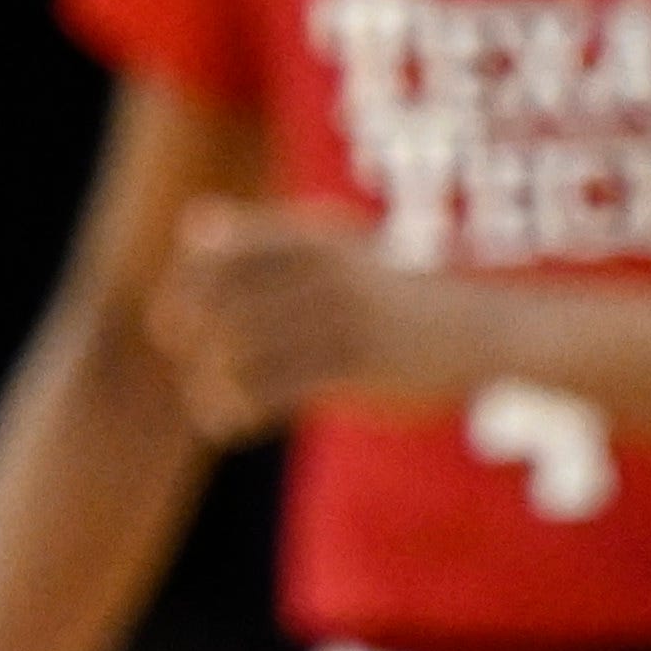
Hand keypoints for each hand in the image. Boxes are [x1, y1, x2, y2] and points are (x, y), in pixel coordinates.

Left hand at [145, 199, 439, 440]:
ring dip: (210, 381)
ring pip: (245, 350)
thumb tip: (190, 227)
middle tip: (179, 357)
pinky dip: (241, 410)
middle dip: (189, 333)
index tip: (171, 318)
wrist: (479, 329)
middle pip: (226, 301)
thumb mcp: (334, 247)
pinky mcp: (357, 368)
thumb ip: (261, 236)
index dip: (184, 287)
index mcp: (315, 238)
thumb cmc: (391, 289)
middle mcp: (325, 273)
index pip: (222, 253)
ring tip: (205, 400)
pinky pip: (278, 391)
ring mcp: (342, 319)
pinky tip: (230, 423)